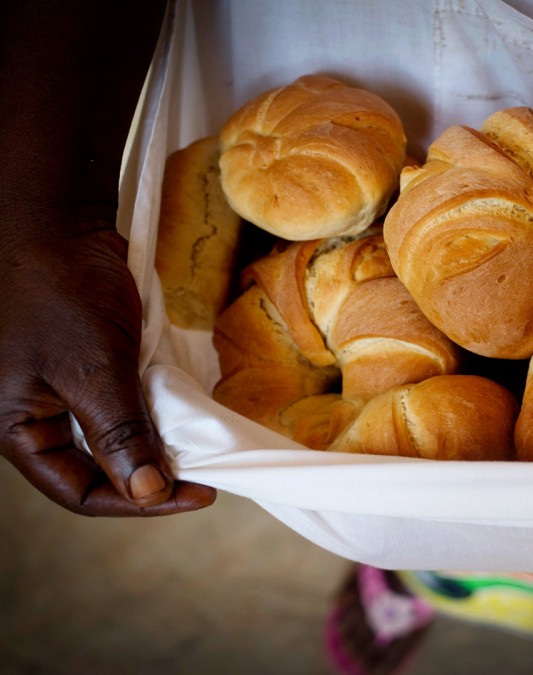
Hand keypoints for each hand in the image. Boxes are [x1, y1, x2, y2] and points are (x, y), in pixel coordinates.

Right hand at [0, 217, 215, 515]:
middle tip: (204, 473)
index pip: (78, 492)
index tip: (197, 495)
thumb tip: (149, 493)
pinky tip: (181, 414)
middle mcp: (35, 418)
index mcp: (16, 428)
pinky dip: (152, 413)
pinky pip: (120, 406)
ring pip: (113, 440)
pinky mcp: (86, 369)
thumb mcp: (93, 369)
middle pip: (97, 470)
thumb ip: (119, 433)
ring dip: (155, 445)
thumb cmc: (60, 292)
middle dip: (149, 475)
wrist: (60, 223)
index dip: (137, 503)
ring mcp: (61, 393)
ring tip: (196, 446)